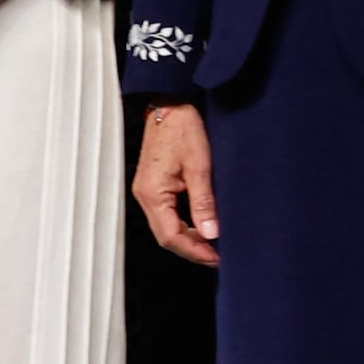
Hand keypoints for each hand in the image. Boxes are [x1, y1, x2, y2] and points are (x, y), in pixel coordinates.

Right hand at [134, 102, 221, 267]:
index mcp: (152, 193)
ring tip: (214, 245)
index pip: (170, 237)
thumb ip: (204, 202)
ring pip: (167, 226)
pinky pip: (168, 214)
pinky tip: (202, 225)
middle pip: (166, 235)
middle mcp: (145, 196)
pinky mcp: (154, 185)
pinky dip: (185, 224)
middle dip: (192, 249)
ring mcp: (148, 191)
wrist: (171, 104)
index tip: (216, 259)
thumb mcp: (199, 166)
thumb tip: (211, 233)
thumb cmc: (183, 129)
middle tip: (218, 256)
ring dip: (189, 238)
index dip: (194, 251)